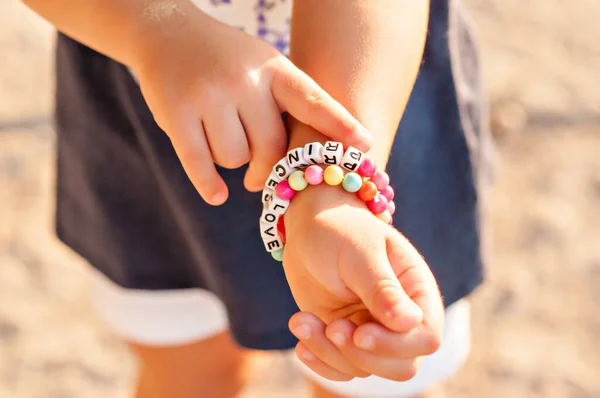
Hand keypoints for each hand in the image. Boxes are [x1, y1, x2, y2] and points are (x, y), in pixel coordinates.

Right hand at [131, 8, 370, 204]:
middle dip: (267, 168)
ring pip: (235, 158)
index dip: (340, 125)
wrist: (168, 33)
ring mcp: (209, 96)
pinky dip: (209, 185)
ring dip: (233, 162)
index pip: (312, 100)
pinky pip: (200, 163)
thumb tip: (309, 162)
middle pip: (271, 148)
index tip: (365, 145)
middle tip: (258, 176)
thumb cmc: (228, 60)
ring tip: (225, 144)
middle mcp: (244, 80)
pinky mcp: (177, 114)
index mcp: (274, 68)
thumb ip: (288, 103)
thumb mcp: (264, 65)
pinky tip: (217, 194)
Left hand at [283, 186, 443, 380]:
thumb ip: (383, 289)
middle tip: (332, 327)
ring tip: (302, 320)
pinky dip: (320, 362)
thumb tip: (410, 323)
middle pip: (401, 365)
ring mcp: (372, 329)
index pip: (426, 337)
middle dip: (363, 356)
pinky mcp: (345, 337)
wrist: (308, 226)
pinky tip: (300, 344)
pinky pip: (341, 368)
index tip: (359, 332)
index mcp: (415, 290)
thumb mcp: (360, 253)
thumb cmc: (339, 229)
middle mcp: (399, 316)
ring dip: (331, 353)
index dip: (396, 344)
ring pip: (365, 368)